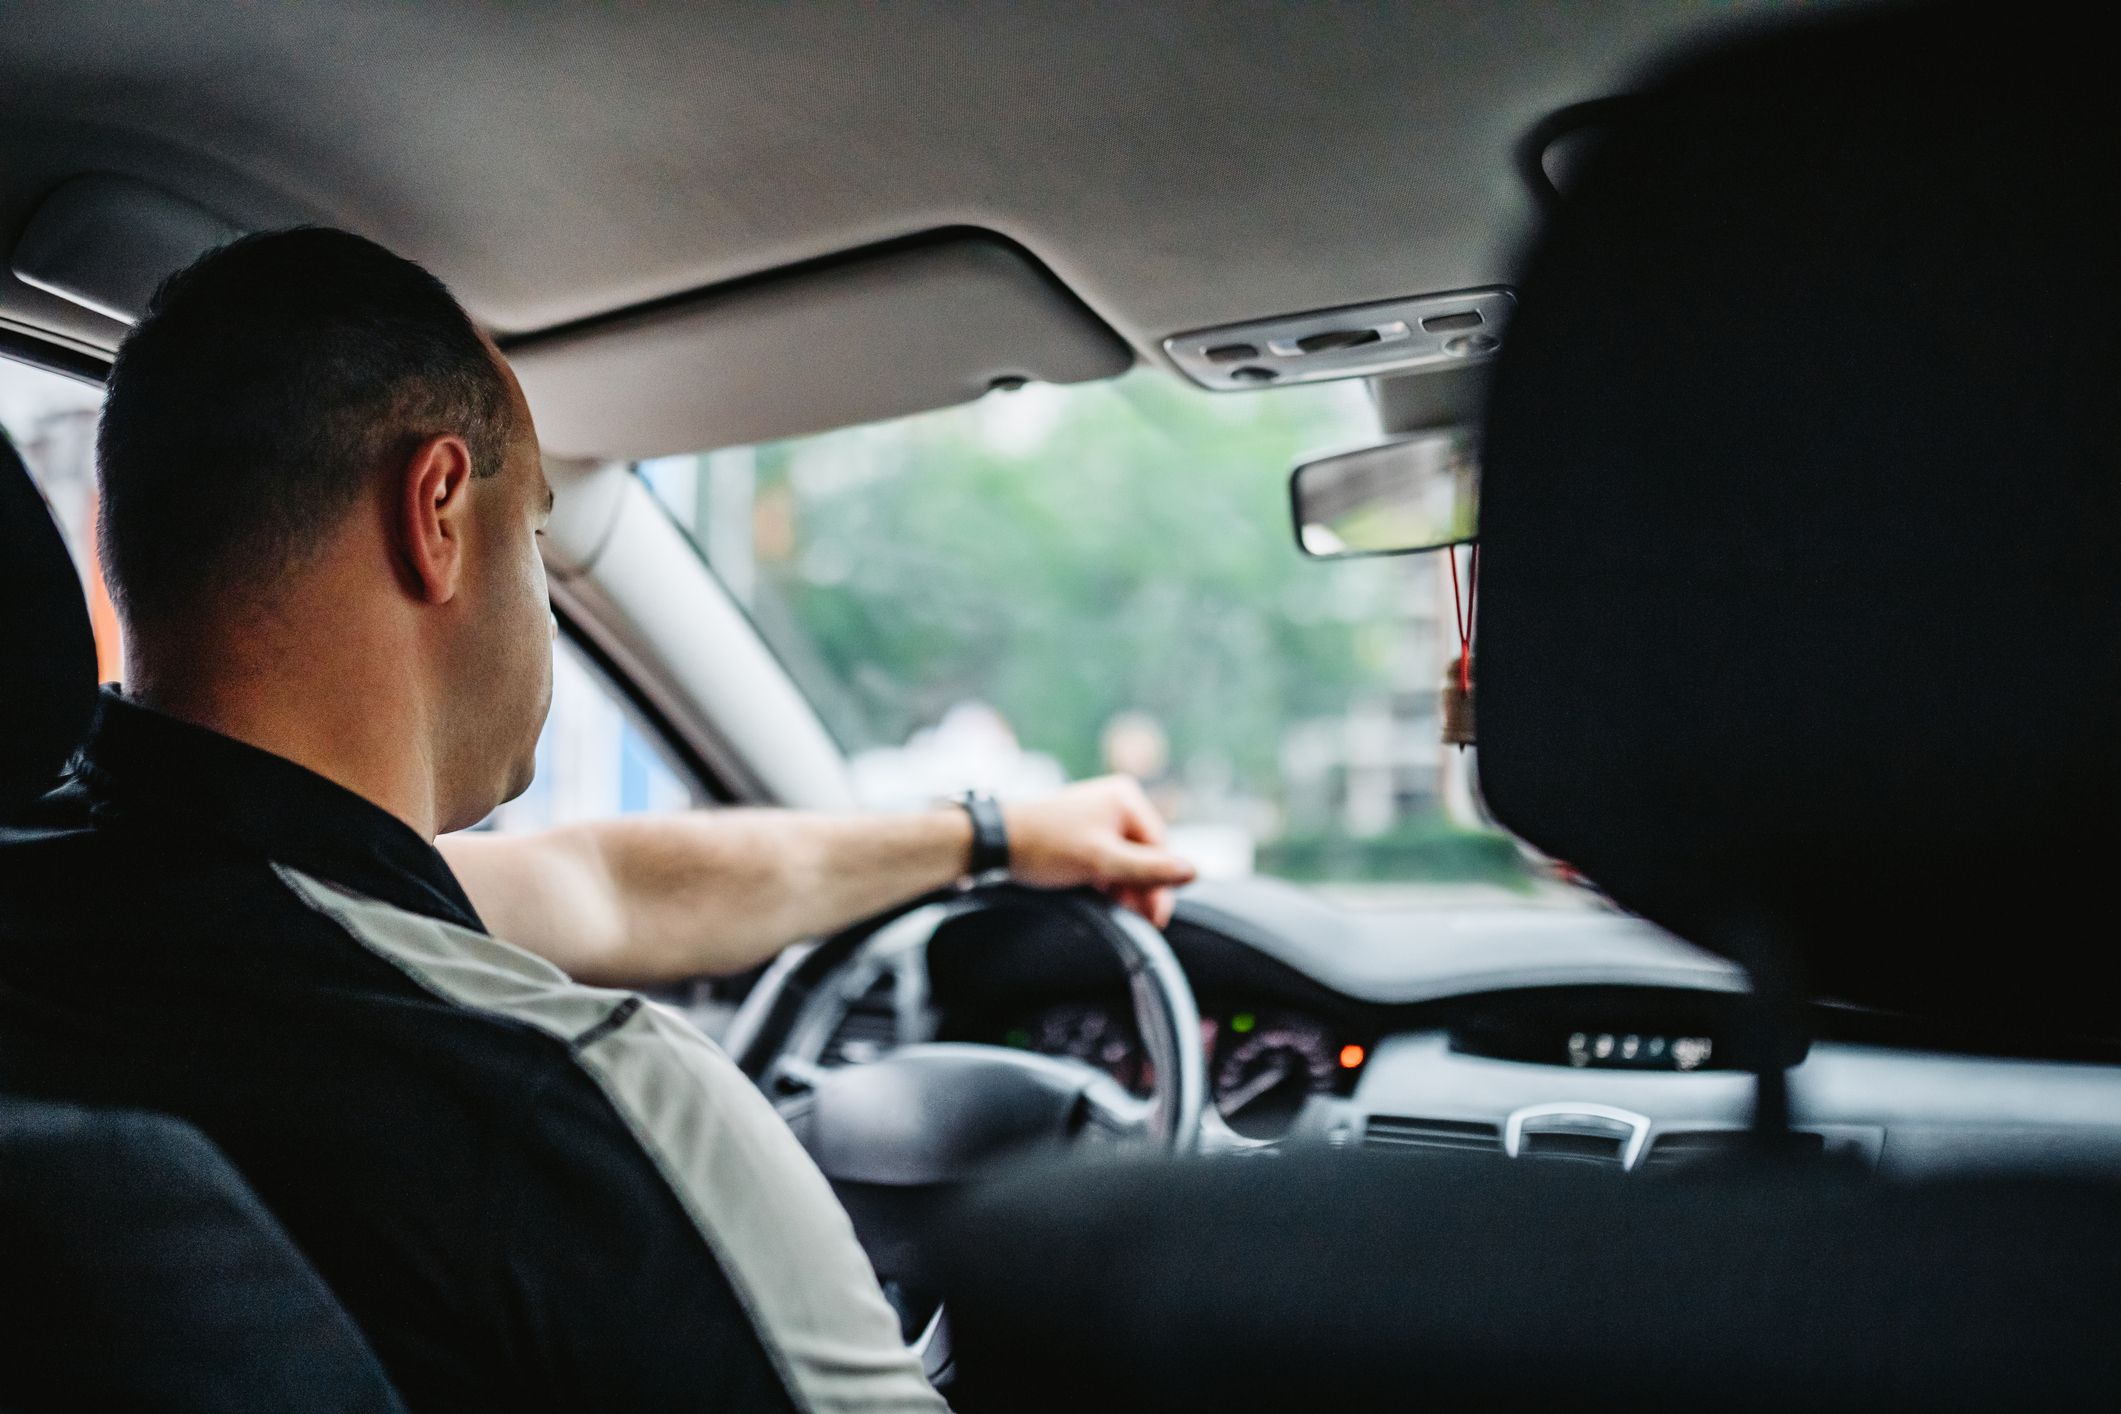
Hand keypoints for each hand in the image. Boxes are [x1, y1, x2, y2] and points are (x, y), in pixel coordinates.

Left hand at [1003, 776, 1195, 927]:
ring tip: (1120, 912)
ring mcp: (1100, 816)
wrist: (996, 841)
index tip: (1156, 918)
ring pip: (1127, 860)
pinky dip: (1108, 881)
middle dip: (1142, 888)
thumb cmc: (1046, 846)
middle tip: (1141, 921)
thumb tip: (1194, 871)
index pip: (1161, 847)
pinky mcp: (1085, 831)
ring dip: (1125, 888)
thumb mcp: (1102, 862)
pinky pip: (1109, 859)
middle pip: (1145, 854)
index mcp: (1126, 799)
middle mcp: (1117, 802)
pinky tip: (1104, 899)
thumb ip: (1148, 869)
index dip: (1160, 884)